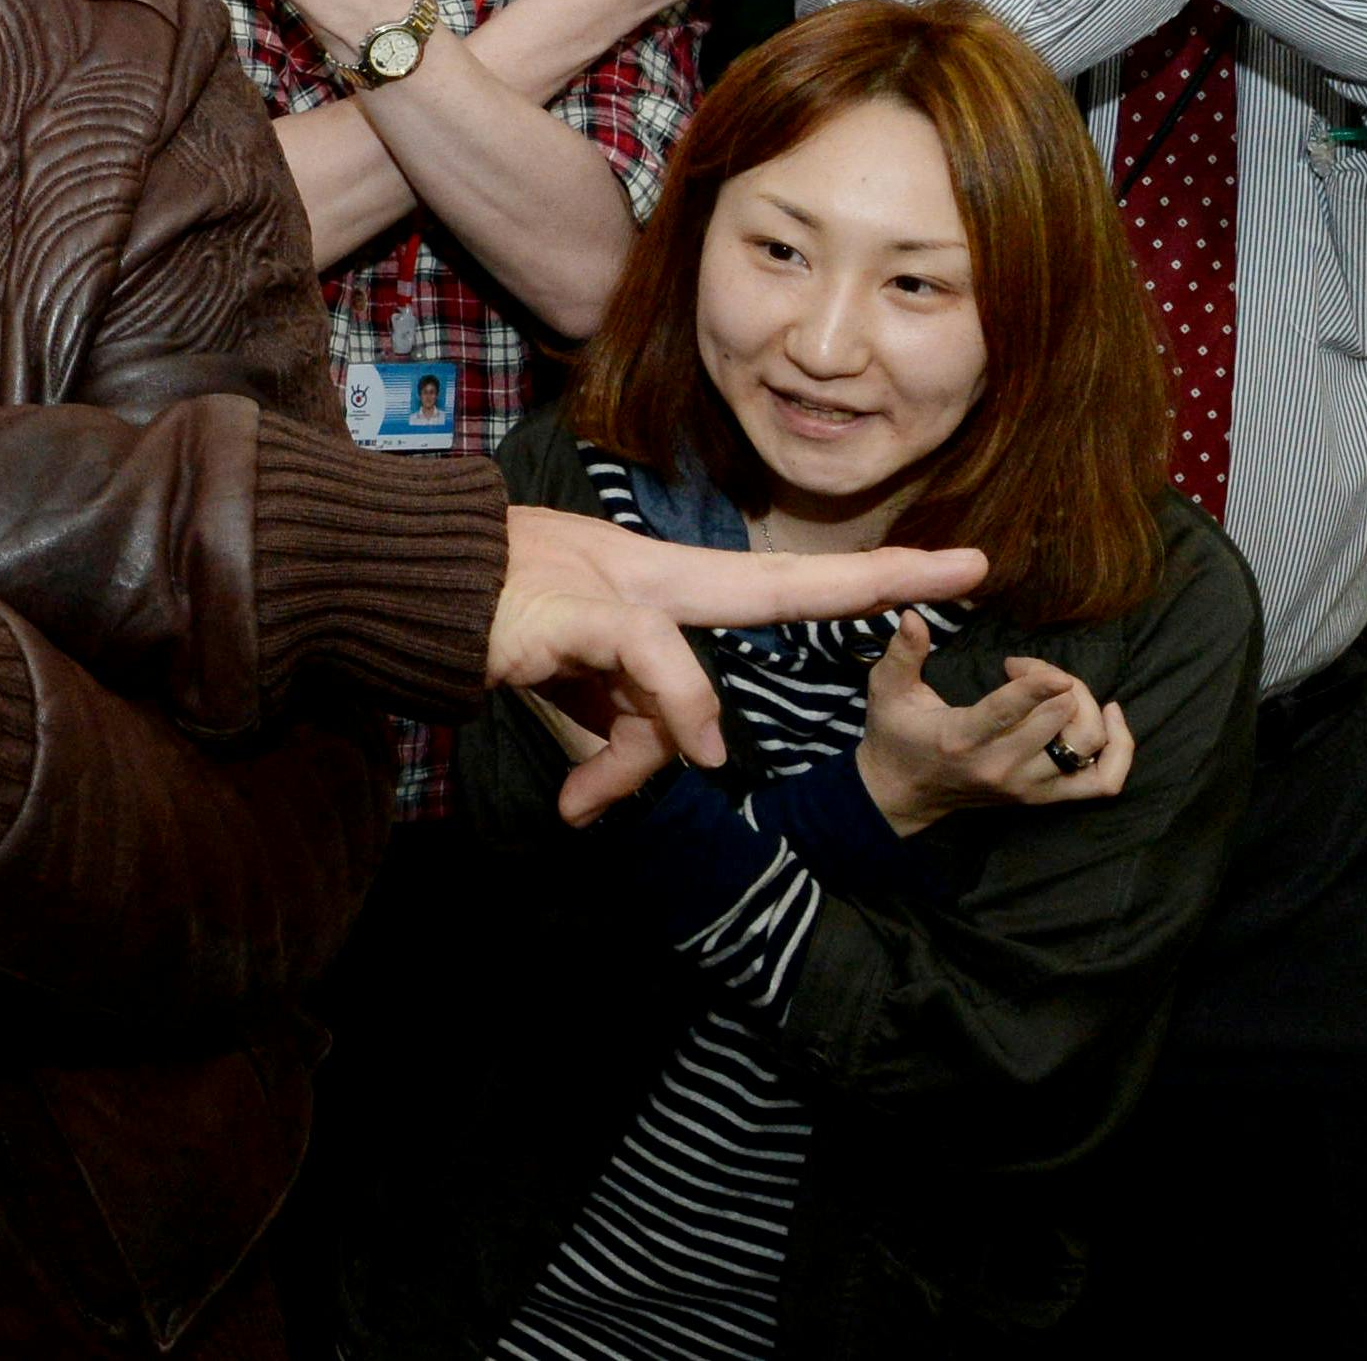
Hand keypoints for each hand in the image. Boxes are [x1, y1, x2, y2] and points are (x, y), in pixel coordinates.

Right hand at [491, 506, 989, 823]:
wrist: (397, 580)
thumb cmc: (481, 623)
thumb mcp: (570, 690)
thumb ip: (630, 723)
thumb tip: (687, 761)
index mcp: (652, 585)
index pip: (770, 583)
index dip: (856, 582)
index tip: (940, 570)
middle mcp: (645, 572)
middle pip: (780, 580)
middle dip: (880, 579)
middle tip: (969, 567)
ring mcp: (611, 582)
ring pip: (686, 672)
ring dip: (643, 748)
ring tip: (584, 800)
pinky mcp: (575, 605)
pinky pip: (647, 656)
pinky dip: (671, 704)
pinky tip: (678, 746)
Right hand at [853, 617, 1130, 831]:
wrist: (904, 794)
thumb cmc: (897, 735)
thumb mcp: (888, 690)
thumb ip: (902, 652)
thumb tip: (913, 615)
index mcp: (963, 739)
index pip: (1009, 714)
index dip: (1038, 686)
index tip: (1046, 668)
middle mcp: (1002, 768)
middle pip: (1058, 719)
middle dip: (1054, 680)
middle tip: (1027, 666)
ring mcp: (1029, 786)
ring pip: (1087, 745)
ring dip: (1085, 705)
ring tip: (1062, 686)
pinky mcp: (1046, 797)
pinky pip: (1104, 781)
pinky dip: (1120, 748)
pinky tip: (1110, 714)